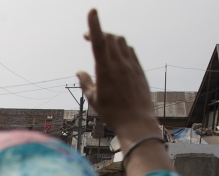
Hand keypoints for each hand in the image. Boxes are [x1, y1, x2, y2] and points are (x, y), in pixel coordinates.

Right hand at [76, 9, 157, 144]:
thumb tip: (79, 71)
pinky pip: (131, 51)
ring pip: (122, 42)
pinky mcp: (139, 70)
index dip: (94, 24)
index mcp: (105, 70)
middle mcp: (120, 64)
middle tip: (89, 38)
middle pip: (111, 37)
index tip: (92, 11)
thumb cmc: (112, 113)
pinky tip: (117, 54)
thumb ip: (85, 82)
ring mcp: (131, 65)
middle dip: (100, 33)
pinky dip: (122, 48)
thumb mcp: (93, 99)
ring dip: (111, 39)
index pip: (99, 41)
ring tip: (103, 45)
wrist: (137, 121)